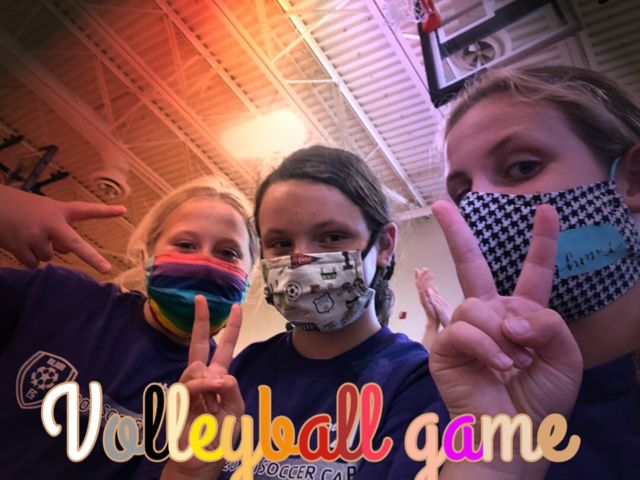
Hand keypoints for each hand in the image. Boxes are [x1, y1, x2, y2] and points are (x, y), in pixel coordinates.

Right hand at [0, 185, 125, 272]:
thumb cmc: (23, 208)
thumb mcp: (45, 211)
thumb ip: (60, 228)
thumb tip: (66, 252)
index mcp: (59, 210)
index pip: (86, 210)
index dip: (105, 211)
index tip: (123, 211)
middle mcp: (50, 223)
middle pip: (75, 244)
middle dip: (92, 258)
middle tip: (106, 269)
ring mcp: (35, 236)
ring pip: (49, 257)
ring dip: (41, 251)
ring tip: (28, 235)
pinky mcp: (20, 247)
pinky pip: (34, 264)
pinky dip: (29, 258)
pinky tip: (20, 244)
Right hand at [161, 296, 243, 478]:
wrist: (201, 458)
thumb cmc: (220, 434)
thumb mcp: (236, 410)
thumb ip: (231, 389)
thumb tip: (217, 374)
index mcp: (219, 378)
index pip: (225, 348)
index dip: (231, 328)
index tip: (236, 307)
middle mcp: (202, 378)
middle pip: (200, 343)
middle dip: (201, 320)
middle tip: (201, 298)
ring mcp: (187, 386)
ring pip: (195, 367)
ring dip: (207, 380)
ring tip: (214, 395)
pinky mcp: (176, 398)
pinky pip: (189, 385)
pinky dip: (199, 390)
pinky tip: (206, 398)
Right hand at [415, 267, 450, 327]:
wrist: (434, 321)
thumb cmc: (434, 312)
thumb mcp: (435, 299)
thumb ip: (434, 293)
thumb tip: (434, 286)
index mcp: (426, 294)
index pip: (422, 283)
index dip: (422, 275)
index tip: (422, 268)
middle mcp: (423, 296)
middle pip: (420, 284)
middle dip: (421, 276)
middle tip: (421, 269)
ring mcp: (424, 300)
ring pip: (421, 288)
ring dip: (422, 281)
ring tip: (423, 274)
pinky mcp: (426, 304)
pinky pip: (424, 296)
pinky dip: (423, 291)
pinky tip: (423, 287)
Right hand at [429, 201, 581, 441]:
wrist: (514, 436)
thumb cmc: (542, 401)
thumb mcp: (566, 358)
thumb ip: (549, 322)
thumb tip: (509, 315)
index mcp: (522, 315)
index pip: (533, 272)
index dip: (542, 241)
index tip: (547, 210)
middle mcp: (490, 315)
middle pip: (471, 264)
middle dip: (456, 232)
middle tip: (440, 205)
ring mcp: (463, 329)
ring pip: (477, 305)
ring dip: (502, 335)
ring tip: (515, 363)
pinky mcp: (444, 347)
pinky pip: (464, 329)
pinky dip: (487, 347)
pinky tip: (498, 366)